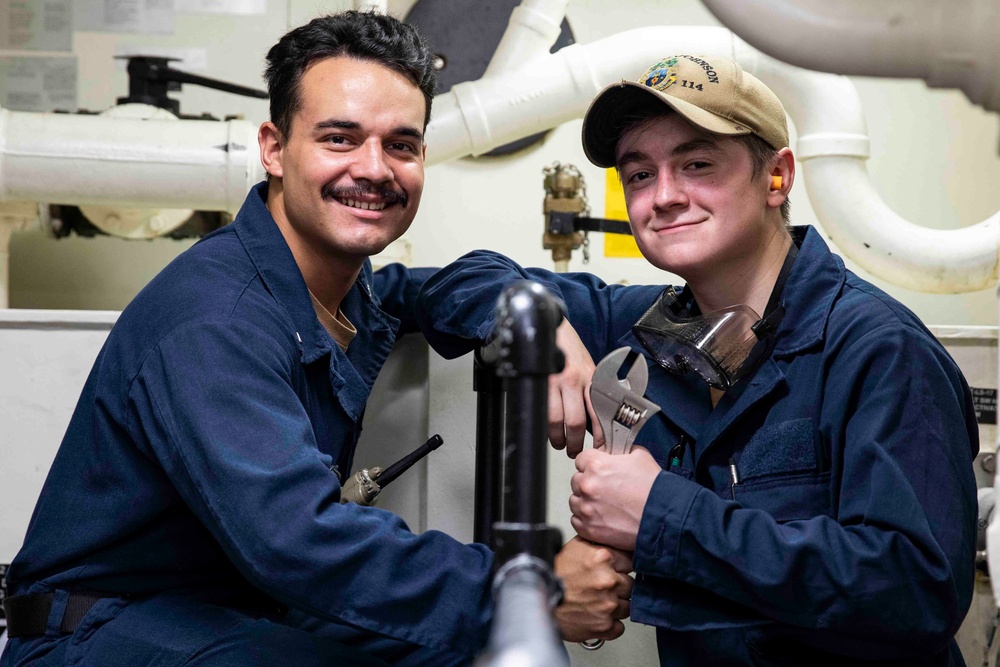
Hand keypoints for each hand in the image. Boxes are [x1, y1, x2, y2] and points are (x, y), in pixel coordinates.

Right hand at [548, 319, 597, 457]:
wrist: (552, 328)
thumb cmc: (570, 350)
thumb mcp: (589, 369)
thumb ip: (592, 392)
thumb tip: (596, 421)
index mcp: (592, 379)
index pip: (601, 414)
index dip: (601, 436)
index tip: (601, 448)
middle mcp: (575, 381)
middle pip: (577, 423)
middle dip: (576, 444)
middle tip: (575, 451)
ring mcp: (556, 382)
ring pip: (557, 422)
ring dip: (558, 438)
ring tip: (560, 443)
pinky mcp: (540, 383)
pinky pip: (543, 411)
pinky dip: (545, 426)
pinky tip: (547, 430)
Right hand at [554, 536, 632, 642]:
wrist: (537, 601)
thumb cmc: (553, 574)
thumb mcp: (573, 547)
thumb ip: (596, 543)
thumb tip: (610, 541)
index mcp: (602, 558)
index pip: (630, 562)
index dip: (621, 568)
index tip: (615, 571)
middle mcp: (607, 581)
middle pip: (630, 585)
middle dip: (618, 587)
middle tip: (602, 588)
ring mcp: (607, 605)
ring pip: (627, 606)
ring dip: (616, 606)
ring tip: (598, 602)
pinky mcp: (604, 626)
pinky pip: (619, 627)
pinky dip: (611, 624)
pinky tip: (598, 616)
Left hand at [570, 447, 660, 550]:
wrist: (663, 518)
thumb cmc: (654, 489)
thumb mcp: (640, 456)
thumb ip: (620, 451)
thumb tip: (613, 453)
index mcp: (596, 465)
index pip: (581, 459)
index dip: (591, 463)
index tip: (599, 470)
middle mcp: (587, 486)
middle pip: (576, 480)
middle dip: (588, 482)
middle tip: (605, 489)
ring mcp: (586, 509)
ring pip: (575, 501)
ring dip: (585, 501)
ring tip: (603, 505)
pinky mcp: (588, 529)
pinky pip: (576, 520)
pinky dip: (585, 519)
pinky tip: (600, 517)